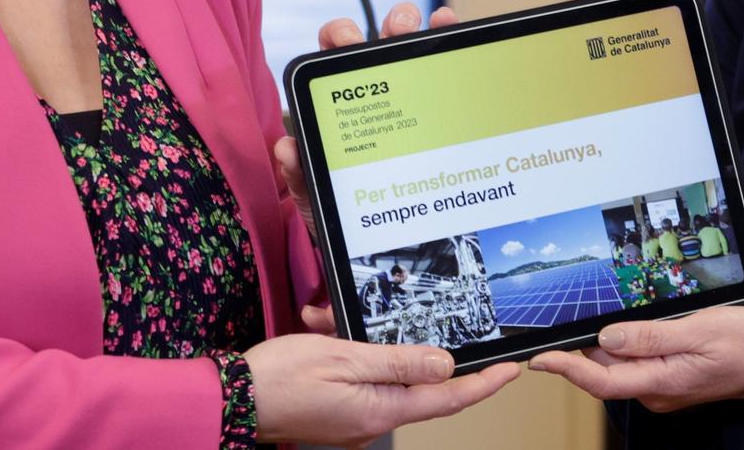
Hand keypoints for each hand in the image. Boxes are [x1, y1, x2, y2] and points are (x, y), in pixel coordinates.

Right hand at [244, 334, 518, 446]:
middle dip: (414, 349)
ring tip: (328, 321)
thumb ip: (399, 361)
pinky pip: (361, 379)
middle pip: (420, 387)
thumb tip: (446, 365)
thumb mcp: (344, 357)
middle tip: (408, 322)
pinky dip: (349, 353)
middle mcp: (374, 421)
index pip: (449, 398)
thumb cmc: (281, 378)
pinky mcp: (339, 412)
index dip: (484, 384)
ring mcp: (356, 420)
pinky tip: (321, 330)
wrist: (232, 401)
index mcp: (383, 410)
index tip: (511, 370)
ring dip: (370, 345)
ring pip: (385, 376)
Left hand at [282, 4, 453, 338]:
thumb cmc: (390, 270)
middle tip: (344, 40)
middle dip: (339, 62)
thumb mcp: (361, 291)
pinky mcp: (428, 110)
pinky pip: (428, 70)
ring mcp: (392, 124)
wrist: (435, 265)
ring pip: (384, 72)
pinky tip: (442, 21)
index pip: (308, 166)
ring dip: (391, 39)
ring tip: (405, 20)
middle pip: (343, 95)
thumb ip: (337, 311)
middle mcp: (359, 149)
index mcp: (336, 190)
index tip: (291, 146)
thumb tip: (316, 321)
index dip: (297, 154)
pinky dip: (434, 42)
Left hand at [527, 307, 743, 410]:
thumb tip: (605, 338)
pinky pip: (639, 357)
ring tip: (644, 308)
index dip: (565, 368)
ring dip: (619, 334)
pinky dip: (635, 337)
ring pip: (621, 358)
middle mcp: (655, 389)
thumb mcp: (698, 331)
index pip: (599, 380)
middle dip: (596, 336)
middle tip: (599, 300)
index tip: (539, 358)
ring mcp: (661, 384)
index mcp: (659, 382)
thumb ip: (650, 335)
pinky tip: (651, 319)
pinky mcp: (669, 375)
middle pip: (605, 364)